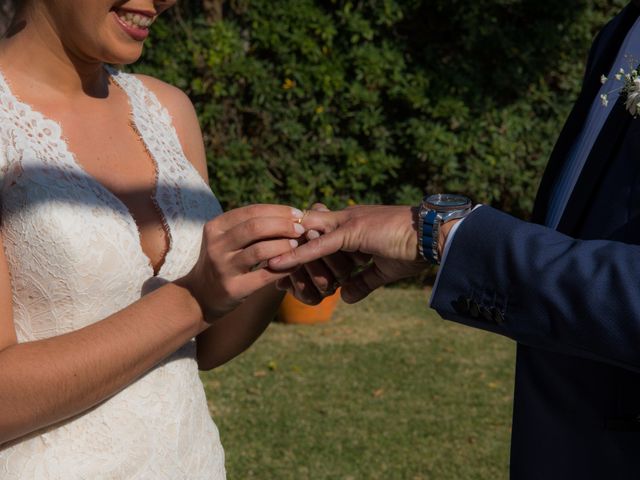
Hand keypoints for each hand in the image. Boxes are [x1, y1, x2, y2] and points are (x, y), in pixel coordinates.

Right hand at [177, 204, 303, 321]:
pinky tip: (296, 264)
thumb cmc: (223, 261)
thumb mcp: (226, 239)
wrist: (199, 296)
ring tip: (297, 245)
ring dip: (284, 246)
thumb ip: (250, 226)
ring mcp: (223, 267)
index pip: (252, 211)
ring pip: (260, 251)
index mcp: (215, 227)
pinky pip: (265, 275)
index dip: (278, 210)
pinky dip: (284, 268)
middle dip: (283, 225)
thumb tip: (289, 214)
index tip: (297, 213)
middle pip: (255, 227)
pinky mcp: (233, 288)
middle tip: (301, 229)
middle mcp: (216, 245)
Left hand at [269, 205, 428, 302]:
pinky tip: (276, 264)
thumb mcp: (383, 271)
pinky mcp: (351, 232)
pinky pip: (317, 246)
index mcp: (352, 226)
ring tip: (260, 266)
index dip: (300, 247)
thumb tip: (347, 298)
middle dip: (285, 247)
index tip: (281, 263)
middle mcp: (345, 219)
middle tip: (264, 265)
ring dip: (285, 252)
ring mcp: (347, 223)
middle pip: (306, 232)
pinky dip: (296, 256)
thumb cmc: (414, 250)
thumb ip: (363, 282)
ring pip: (307, 238)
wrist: (436, 237)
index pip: (318, 235)